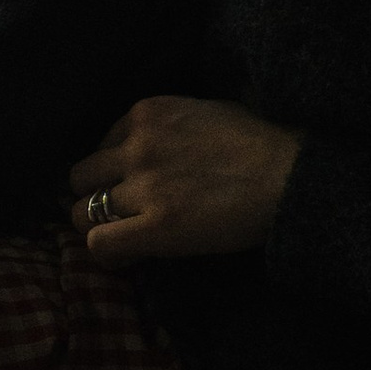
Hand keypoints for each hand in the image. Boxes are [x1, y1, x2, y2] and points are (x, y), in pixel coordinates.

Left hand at [68, 96, 301, 262]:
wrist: (290, 175)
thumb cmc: (262, 142)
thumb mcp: (205, 112)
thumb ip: (170, 128)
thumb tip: (159, 148)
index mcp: (146, 113)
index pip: (102, 144)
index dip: (113, 170)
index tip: (131, 186)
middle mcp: (135, 146)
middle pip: (81, 177)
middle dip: (95, 196)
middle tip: (120, 214)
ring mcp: (143, 186)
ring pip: (82, 211)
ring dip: (99, 227)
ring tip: (124, 238)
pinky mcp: (156, 225)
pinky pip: (99, 243)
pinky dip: (106, 253)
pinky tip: (126, 257)